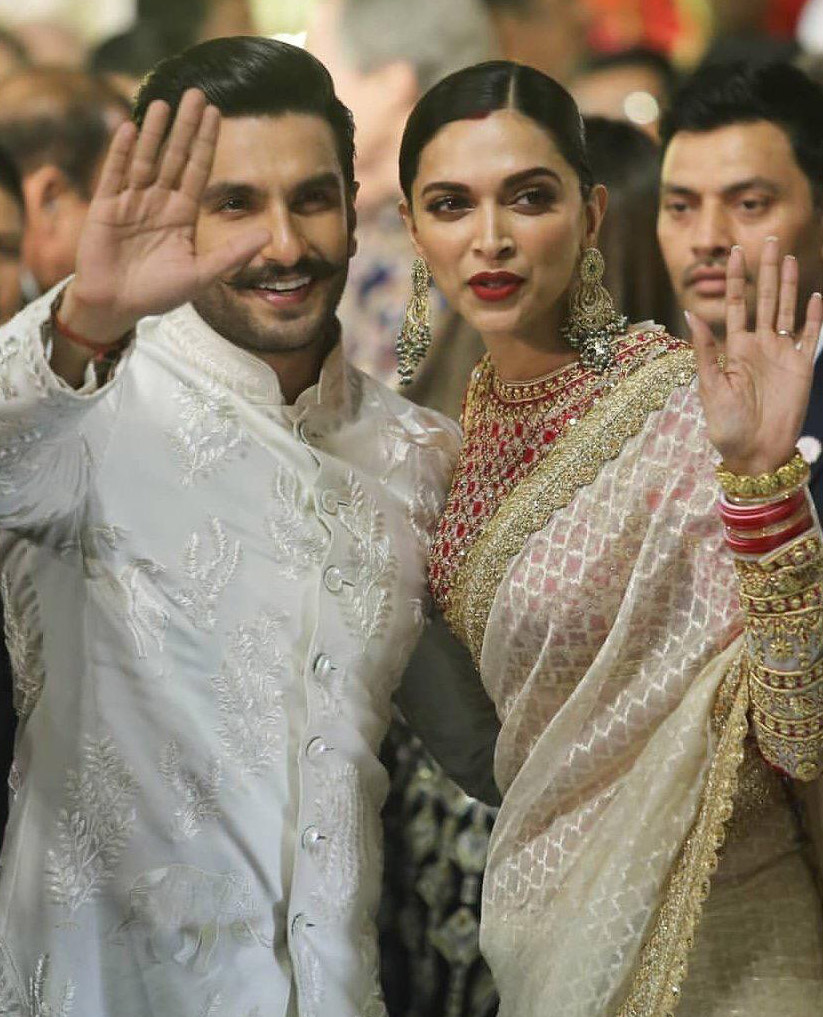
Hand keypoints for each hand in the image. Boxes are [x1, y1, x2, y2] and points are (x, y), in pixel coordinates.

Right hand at [61, 89, 269, 343]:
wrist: (117, 308)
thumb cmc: (158, 294)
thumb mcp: (201, 275)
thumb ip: (233, 255)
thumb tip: (268, 235)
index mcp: (181, 214)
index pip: (197, 171)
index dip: (206, 143)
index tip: (216, 113)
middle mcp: (158, 202)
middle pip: (174, 157)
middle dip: (185, 127)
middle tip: (195, 92)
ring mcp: (131, 202)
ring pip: (145, 160)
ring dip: (154, 133)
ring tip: (163, 103)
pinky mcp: (105, 208)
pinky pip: (115, 175)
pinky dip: (121, 153)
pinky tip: (130, 129)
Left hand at [688, 238, 821, 475]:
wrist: (754, 454)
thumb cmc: (726, 427)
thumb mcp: (709, 386)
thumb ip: (704, 350)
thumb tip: (691, 313)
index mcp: (734, 349)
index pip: (736, 305)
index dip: (736, 278)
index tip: (733, 251)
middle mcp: (759, 346)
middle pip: (764, 299)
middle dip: (766, 270)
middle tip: (769, 239)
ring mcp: (782, 354)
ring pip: (787, 310)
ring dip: (789, 285)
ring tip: (789, 257)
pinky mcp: (802, 367)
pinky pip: (810, 336)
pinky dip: (814, 316)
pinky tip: (815, 295)